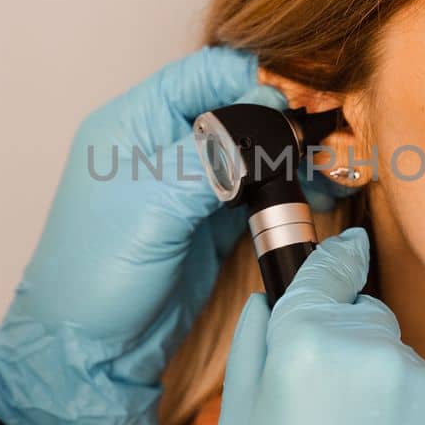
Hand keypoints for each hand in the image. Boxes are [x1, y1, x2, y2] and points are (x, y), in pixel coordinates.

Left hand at [0, 44, 292, 424]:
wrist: (88, 351)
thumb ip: (215, 154)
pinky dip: (291, 189)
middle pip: (238, 107)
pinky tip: (323, 192)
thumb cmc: (98, 271)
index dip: (254, 81)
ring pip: (256, 150)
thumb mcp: (154, 202)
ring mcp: (191, 184)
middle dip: (286, 118)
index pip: (205, 73)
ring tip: (336, 169)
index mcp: (136, 120)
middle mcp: (164, 143)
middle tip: (329, 138)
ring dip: (295, 155)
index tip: (297, 104)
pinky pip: (260, 191)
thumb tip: (272, 111)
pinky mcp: (212, 222)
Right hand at [215, 226, 424, 424]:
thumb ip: (253, 353)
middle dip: (348, 345)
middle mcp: (375, 349)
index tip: (347, 251)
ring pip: (402, 363)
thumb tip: (264, 303)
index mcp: (308, 342)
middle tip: (324, 411)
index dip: (334, 260)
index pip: (327, 270)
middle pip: (367, 317)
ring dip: (385, 391)